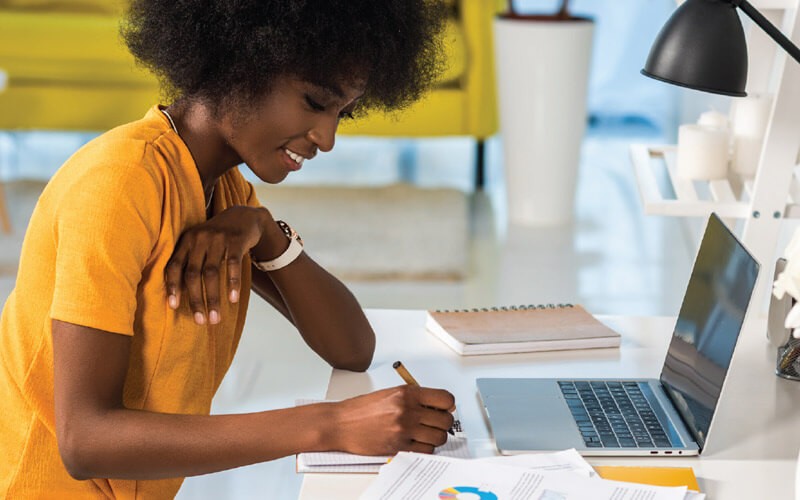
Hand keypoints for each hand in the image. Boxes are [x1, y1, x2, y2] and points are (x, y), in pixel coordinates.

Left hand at [165, 206, 273, 323]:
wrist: (245, 216)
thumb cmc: (218, 237)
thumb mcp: (200, 243)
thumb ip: (189, 260)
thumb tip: (178, 294)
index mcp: (186, 241)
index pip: (174, 266)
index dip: (172, 287)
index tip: (173, 307)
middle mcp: (199, 238)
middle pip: (193, 273)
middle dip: (195, 300)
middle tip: (200, 321)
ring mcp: (218, 238)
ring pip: (211, 273)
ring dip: (213, 298)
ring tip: (215, 318)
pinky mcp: (236, 240)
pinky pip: (232, 265)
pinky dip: (232, 284)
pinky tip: (233, 299)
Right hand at [329, 385, 454, 455]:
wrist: (340, 423)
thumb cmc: (360, 409)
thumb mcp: (390, 393)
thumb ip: (413, 398)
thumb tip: (436, 405)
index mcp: (406, 393)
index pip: (445, 399)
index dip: (448, 405)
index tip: (445, 408)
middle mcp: (407, 410)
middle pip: (445, 420)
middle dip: (444, 423)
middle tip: (436, 422)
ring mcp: (404, 429)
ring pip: (439, 437)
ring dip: (436, 437)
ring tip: (426, 434)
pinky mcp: (399, 446)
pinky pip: (426, 450)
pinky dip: (425, 448)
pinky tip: (418, 443)